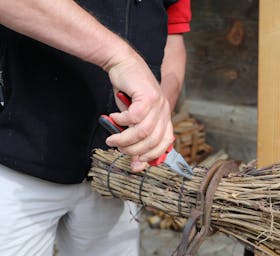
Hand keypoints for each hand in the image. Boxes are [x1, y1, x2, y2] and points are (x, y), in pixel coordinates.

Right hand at [104, 50, 173, 171]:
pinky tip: (114, 118)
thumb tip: (135, 165)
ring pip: (144, 131)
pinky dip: (122, 121)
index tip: (137, 161)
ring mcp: (158, 103)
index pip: (166, 143)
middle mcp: (164, 110)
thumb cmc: (127, 93)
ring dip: (125, 138)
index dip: (153, 155)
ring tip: (112, 139)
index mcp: (164, 117)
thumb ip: (135, 140)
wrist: (123, 64)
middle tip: (118, 148)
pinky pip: (135, 117)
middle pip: (153, 140)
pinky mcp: (148, 95)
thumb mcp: (132, 120)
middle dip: (134, 149)